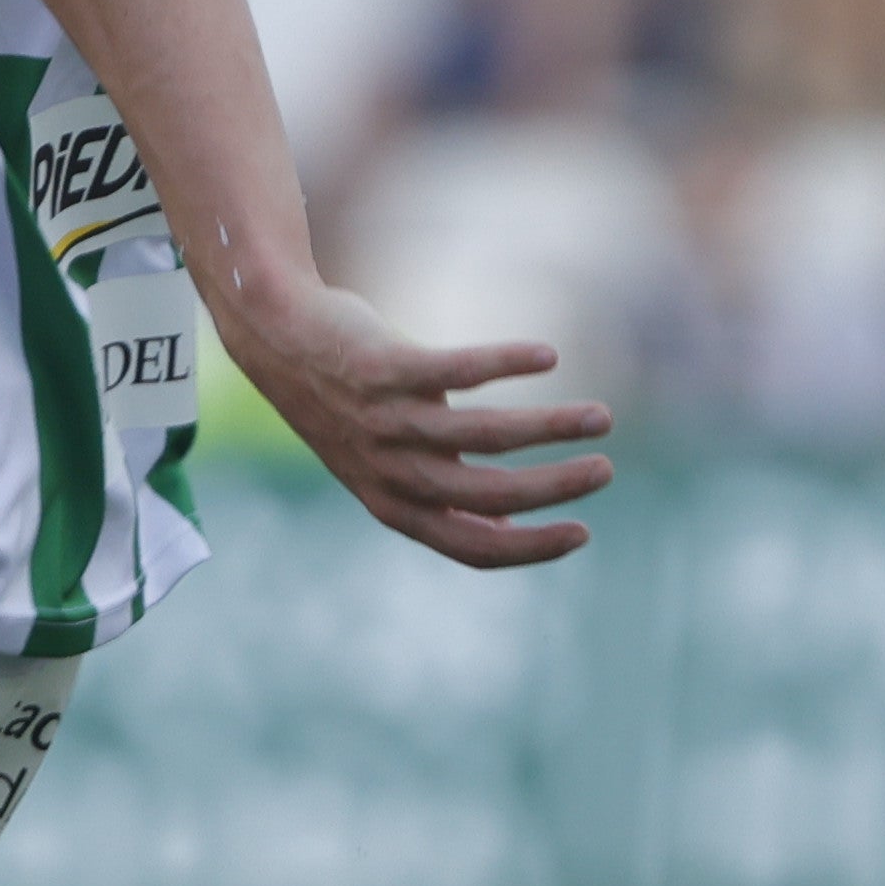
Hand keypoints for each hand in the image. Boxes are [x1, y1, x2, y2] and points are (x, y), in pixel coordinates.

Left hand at [214, 275, 612, 568]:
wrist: (278, 338)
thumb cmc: (349, 406)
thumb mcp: (388, 465)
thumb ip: (441, 494)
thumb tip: (506, 524)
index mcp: (396, 504)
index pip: (472, 547)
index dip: (531, 548)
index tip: (582, 533)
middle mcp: (391, 470)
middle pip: (489, 495)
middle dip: (555, 488)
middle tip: (606, 471)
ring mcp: (387, 420)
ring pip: (484, 435)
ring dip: (550, 428)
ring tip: (600, 417)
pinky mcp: (385, 369)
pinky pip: (457, 371)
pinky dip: (507, 363)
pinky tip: (549, 358)